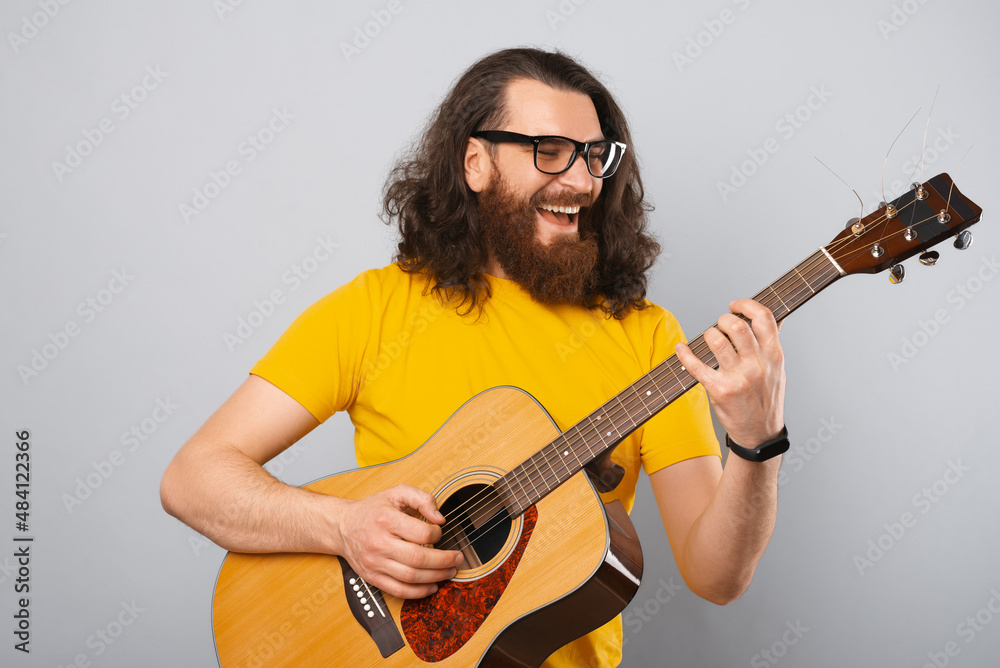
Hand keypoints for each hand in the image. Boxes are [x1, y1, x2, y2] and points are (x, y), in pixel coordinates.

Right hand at [334, 484, 463, 598]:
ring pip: (411, 577)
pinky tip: (432, 586)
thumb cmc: (372, 510)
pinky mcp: (373, 577)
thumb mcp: (396, 493)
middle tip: (457, 558)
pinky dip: (419, 592)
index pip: (420, 533)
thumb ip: (422, 498)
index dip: (437, 534)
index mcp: (385, 520)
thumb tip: (439, 518)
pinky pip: (399, 591)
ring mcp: (375, 563)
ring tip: (449, 572)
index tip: (439, 532)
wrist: (342, 527)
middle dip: (444, 561)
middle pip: (418, 559)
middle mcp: (379, 543)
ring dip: (436, 577)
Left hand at [674, 299, 784, 447]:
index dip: (747, 305)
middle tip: (719, 325)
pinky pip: (697, 367)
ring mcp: (738, 378)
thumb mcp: (778, 369)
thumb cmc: (767, 399)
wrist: (760, 433)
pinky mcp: (720, 390)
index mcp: (774, 355)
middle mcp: (758, 365)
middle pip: (737, 326)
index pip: (765, 318)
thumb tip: (775, 319)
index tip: (735, 305)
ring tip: (709, 339)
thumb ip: (773, 343)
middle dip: (723, 319)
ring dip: (708, 334)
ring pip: (717, 341)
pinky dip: (685, 354)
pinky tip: (681, 348)